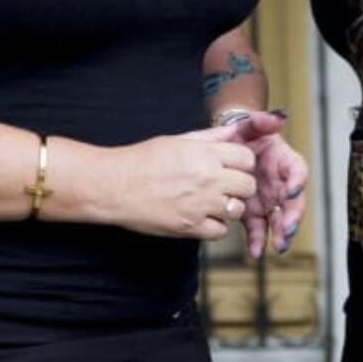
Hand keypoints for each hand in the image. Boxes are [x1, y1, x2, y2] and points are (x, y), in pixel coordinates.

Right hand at [79, 127, 258, 239]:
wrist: (115, 186)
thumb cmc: (142, 160)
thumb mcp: (178, 140)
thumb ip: (210, 138)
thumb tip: (234, 130)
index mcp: (206, 154)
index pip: (247, 158)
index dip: (241, 163)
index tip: (231, 167)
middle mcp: (208, 178)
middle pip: (248, 185)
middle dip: (239, 186)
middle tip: (224, 186)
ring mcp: (201, 204)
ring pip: (238, 210)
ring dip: (228, 207)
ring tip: (211, 202)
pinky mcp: (191, 226)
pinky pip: (221, 231)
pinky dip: (215, 226)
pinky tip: (202, 216)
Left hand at [214, 111, 308, 257]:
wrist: (228, 150)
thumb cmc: (243, 136)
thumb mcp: (248, 125)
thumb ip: (261, 120)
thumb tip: (277, 117)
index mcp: (284, 162)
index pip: (298, 171)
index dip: (298, 182)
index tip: (292, 190)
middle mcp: (281, 184)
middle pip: (293, 203)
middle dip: (292, 218)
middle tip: (287, 230)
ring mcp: (269, 200)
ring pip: (280, 220)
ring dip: (280, 234)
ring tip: (278, 246)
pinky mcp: (254, 213)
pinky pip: (259, 229)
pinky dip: (258, 242)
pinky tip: (256, 253)